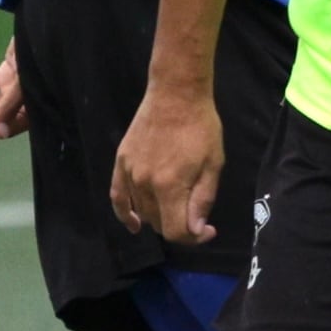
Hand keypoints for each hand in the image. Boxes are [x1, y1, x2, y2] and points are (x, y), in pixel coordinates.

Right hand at [110, 85, 223, 243]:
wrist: (176, 93)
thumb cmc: (202, 127)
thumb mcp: (213, 164)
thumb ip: (202, 200)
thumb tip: (195, 230)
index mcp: (170, 186)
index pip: (175, 231)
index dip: (194, 237)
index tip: (208, 229)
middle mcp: (145, 184)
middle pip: (158, 223)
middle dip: (179, 225)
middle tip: (196, 213)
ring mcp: (130, 173)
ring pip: (142, 212)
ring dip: (160, 217)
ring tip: (176, 207)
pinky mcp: (121, 162)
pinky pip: (117, 196)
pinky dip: (124, 214)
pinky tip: (134, 224)